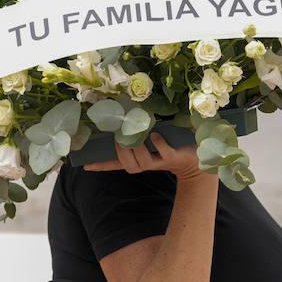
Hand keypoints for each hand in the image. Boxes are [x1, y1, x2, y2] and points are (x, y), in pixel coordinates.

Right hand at [83, 132, 210, 181]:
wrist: (196, 158)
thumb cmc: (171, 145)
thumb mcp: (152, 140)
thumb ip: (137, 132)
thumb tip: (122, 116)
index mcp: (139, 160)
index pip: (116, 164)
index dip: (102, 165)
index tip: (85, 165)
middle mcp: (147, 163)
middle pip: (127, 164)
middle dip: (120, 150)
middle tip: (119, 135)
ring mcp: (160, 161)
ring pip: (141, 161)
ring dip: (136, 146)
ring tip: (136, 133)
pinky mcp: (174, 157)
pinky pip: (162, 152)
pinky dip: (158, 143)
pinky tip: (155, 134)